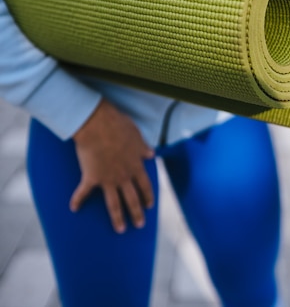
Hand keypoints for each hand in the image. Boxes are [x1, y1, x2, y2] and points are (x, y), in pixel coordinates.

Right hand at [70, 99, 154, 232]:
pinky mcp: (91, 177)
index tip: (150, 205)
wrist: (99, 125)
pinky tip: (74, 208)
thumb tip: (151, 154)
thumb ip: (143, 147)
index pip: (145, 185)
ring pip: (114, 204)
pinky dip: (78, 200)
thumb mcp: (137, 135)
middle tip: (139, 225)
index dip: (148, 196)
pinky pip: (84, 192)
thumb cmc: (119, 126)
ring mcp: (108, 179)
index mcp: (136, 166)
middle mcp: (124, 176)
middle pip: (132, 199)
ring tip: (120, 229)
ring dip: (117, 218)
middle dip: (137, 213)